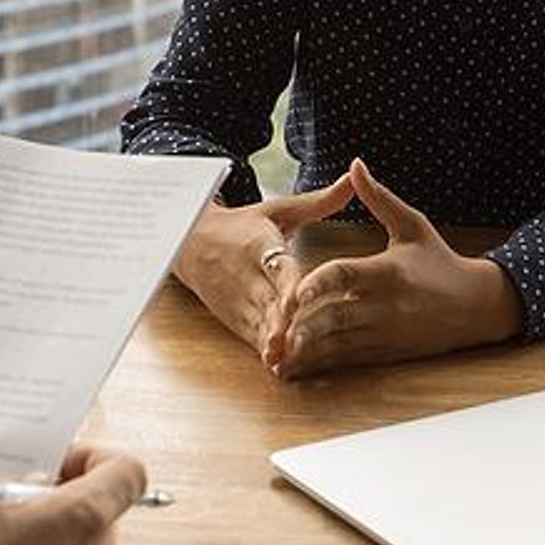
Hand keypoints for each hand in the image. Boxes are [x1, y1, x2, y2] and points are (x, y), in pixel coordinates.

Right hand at [169, 174, 355, 363]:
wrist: (190, 241)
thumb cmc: (244, 225)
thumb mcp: (278, 209)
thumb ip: (319, 201)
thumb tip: (354, 177)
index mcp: (259, 244)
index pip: (276, 265)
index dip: (286, 283)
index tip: (296, 299)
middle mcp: (246, 274)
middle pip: (267, 300)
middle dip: (280, 322)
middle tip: (294, 341)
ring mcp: (238, 298)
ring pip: (258, 322)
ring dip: (272, 341)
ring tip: (287, 361)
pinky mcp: (233, 316)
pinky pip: (251, 335)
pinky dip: (264, 350)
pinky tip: (280, 368)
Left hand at [269, 158, 522, 379]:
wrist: (476, 306)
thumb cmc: (439, 260)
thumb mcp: (412, 225)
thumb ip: (379, 198)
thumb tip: (355, 164)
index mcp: (388, 272)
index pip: (348, 275)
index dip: (321, 283)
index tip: (296, 290)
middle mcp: (384, 305)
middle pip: (337, 315)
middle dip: (305, 324)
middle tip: (274, 327)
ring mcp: (384, 333)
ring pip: (339, 342)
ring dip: (308, 349)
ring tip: (277, 353)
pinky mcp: (385, 352)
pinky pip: (349, 360)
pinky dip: (323, 364)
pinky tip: (297, 368)